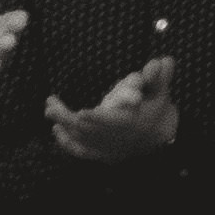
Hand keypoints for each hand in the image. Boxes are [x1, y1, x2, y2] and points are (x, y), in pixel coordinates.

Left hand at [53, 54, 178, 160]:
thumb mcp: (161, 94)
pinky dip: (67, 143)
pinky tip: (55, 131)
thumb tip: (164, 60)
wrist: (160, 142)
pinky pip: (81, 151)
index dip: (97, 120)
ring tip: (50, 109)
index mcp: (130, 124)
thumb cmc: (157, 113)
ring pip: (80, 140)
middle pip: (87, 131)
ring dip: (63, 125)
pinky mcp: (101, 153)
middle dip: (67, 118)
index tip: (81, 114)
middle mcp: (116, 138)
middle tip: (50, 103)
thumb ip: (160, 78)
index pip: (113, 123)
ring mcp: (107, 148)